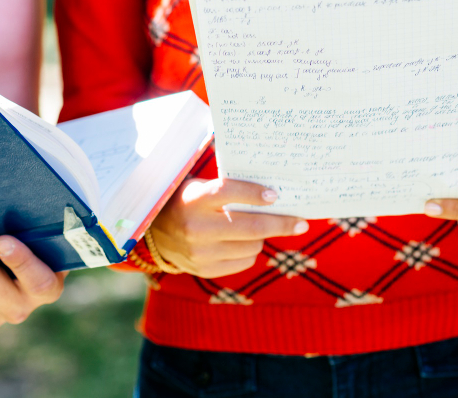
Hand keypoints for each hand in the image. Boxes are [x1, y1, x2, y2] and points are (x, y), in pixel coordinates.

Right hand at [149, 178, 308, 277]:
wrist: (156, 233)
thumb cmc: (188, 201)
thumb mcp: (201, 187)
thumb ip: (230, 189)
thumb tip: (274, 195)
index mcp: (195, 199)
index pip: (230, 192)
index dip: (255, 194)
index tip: (276, 196)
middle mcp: (196, 227)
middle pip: (251, 226)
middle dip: (281, 224)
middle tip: (301, 223)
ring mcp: (200, 252)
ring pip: (252, 246)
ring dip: (261, 236)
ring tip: (254, 227)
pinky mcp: (204, 270)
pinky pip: (244, 262)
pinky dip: (250, 251)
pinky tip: (241, 242)